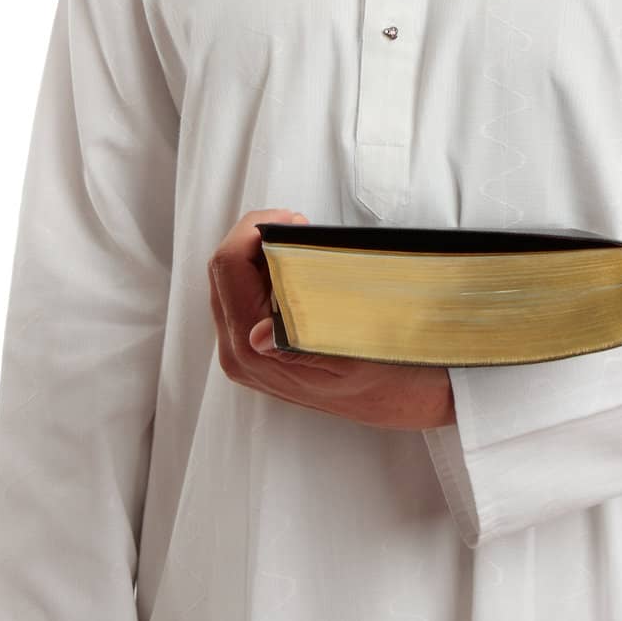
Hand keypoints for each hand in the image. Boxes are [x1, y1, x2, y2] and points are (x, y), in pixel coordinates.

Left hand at [207, 208, 455, 431]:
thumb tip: (256, 337)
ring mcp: (244, 351)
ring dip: (260, 254)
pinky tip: (298, 270)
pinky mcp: (255, 349)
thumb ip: (302, 341)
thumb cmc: (380, 372)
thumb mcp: (350, 354)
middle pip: (223, 270)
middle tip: (298, 226)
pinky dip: (265, 272)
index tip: (290, 220)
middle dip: (255, 238)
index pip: (228, 267)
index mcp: (253, 350)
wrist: (398, 401)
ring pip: (230, 280)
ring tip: (301, 244)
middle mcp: (239, 352)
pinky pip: (244, 295)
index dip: (252, 231)